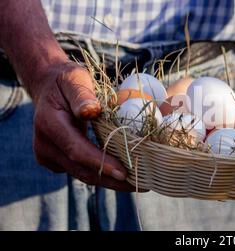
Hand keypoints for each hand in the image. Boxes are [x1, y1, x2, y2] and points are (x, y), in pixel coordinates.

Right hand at [30, 60, 135, 190]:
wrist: (48, 88)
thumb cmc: (67, 81)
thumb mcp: (75, 78)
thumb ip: (82, 94)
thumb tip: (90, 111)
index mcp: (49, 124)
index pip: (77, 150)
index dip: (100, 163)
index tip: (123, 173)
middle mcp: (45, 145)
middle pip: (81, 170)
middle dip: (111, 180)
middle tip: (140, 184)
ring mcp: (48, 155)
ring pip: (82, 174)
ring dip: (109, 180)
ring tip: (137, 183)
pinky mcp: (55, 161)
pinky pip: (81, 170)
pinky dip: (102, 173)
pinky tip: (123, 174)